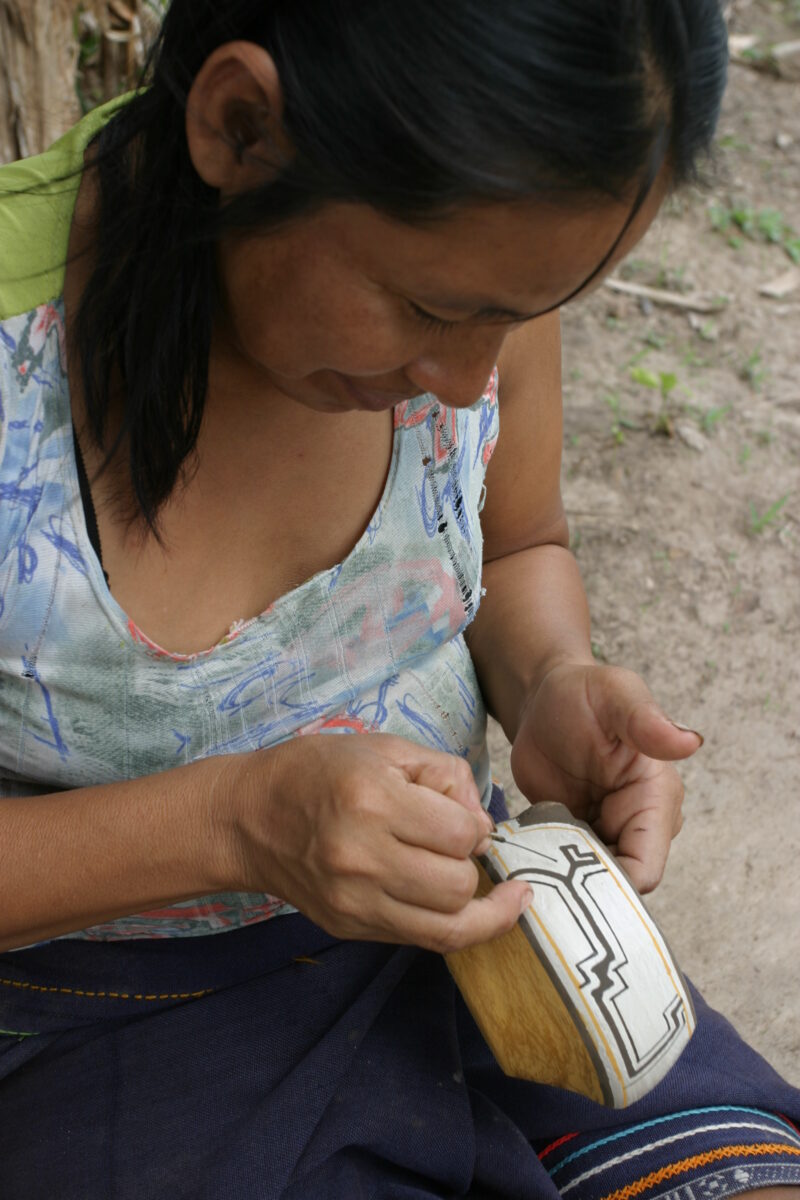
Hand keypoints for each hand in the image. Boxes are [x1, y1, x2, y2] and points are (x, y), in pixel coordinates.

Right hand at [229, 734, 531, 951]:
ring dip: (470, 903)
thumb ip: (446, 776)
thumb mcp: (385, 749)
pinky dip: (452, 926)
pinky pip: (422, 941)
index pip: (460, 835)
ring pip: (448, 926)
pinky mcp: (349, 926)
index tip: (462, 817)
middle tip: (454, 845)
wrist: (248, 817)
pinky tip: (468, 908)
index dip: (475, 825)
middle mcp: (362, 858)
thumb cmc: (318, 772)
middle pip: (458, 886)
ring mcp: (353, 901)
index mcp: (373, 801)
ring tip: (473, 882)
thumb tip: (483, 826)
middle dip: (471, 864)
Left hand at [509, 663, 702, 892]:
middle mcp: (639, 824)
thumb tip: (690, 742)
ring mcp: (607, 834)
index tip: (566, 875)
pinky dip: (546, 869)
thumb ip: (645, 722)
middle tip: (537, 868)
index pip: (645, 869)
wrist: (544, 699)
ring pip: (589, 884)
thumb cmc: (582, 693)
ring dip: (561, 879)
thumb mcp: (614, 697)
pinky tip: (523, 858)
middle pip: (616, 884)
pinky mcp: (577, 837)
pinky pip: (565, 870)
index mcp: (657, 799)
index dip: (611, 883)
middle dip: (580, 885)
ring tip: (526, 862)